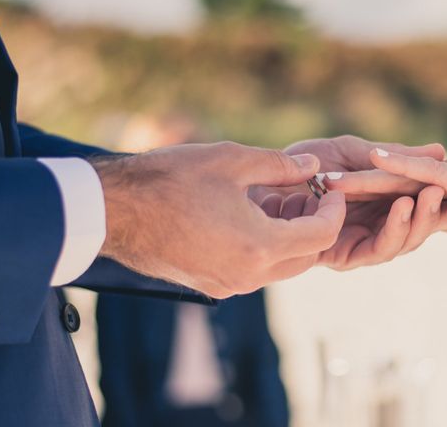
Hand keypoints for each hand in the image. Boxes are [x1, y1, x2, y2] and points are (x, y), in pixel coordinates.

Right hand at [93, 142, 345, 297]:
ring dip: (286, 237)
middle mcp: (247, 276)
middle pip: (303, 257)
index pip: (320, 237)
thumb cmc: (170, 180)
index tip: (330, 190)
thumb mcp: (231, 161)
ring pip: (278, 267)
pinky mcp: (208, 285)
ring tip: (275, 200)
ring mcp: (226, 285)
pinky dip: (262, 248)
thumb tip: (312, 168)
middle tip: (304, 194)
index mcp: (259, 247)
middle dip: (312, 226)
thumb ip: (281, 166)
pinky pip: (251, 271)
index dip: (333, 211)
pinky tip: (248, 217)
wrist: (113, 210)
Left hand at [258, 136, 446, 269]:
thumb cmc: (311, 161)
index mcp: (388, 204)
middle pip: (423, 229)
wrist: (269, 177)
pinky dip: (393, 230)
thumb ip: (398, 157)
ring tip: (435, 196)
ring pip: (405, 242)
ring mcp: (363, 242)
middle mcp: (379, 226)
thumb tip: (442, 151)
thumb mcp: (359, 152)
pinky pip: (377, 249)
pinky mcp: (346, 256)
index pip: (428, 209)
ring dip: (423, 220)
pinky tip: (403, 206)